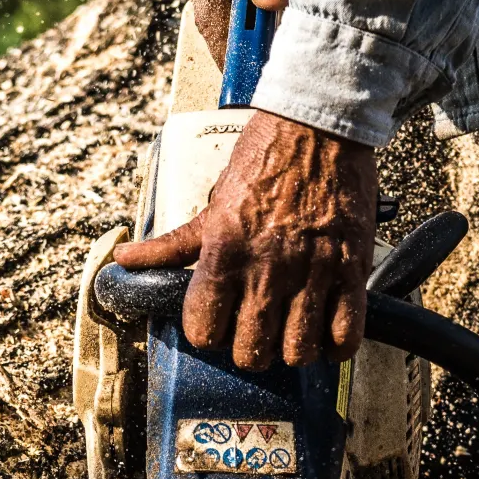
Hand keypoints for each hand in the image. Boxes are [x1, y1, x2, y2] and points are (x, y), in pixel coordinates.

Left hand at [114, 111, 376, 369]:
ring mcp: (312, 271)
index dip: (208, 334)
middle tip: (256, 333)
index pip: (203, 330)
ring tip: (292, 333)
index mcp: (224, 251)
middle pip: (251, 353)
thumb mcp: (212, 203)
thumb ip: (172, 243)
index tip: (217, 324)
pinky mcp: (351, 268)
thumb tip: (126, 260)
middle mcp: (266, 267)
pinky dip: (336, 344)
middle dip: (250, 350)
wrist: (318, 125)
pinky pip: (346, 333)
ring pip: (298, 351)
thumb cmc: (264, 158)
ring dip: (292, 350)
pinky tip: (327, 332)